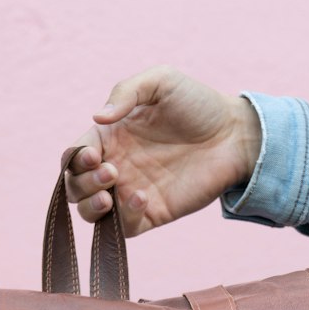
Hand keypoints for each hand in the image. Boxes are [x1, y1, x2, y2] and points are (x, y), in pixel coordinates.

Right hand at [65, 65, 261, 235]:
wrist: (234, 135)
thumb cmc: (197, 103)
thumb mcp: (161, 81)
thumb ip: (126, 92)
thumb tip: (97, 117)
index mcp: (109, 136)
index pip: (74, 155)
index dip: (74, 159)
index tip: (92, 155)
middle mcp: (115, 165)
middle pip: (75, 186)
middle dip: (82, 183)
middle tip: (111, 172)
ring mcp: (130, 191)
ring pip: (90, 213)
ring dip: (91, 207)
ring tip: (110, 194)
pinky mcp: (151, 213)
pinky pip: (124, 228)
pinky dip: (123, 219)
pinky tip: (142, 198)